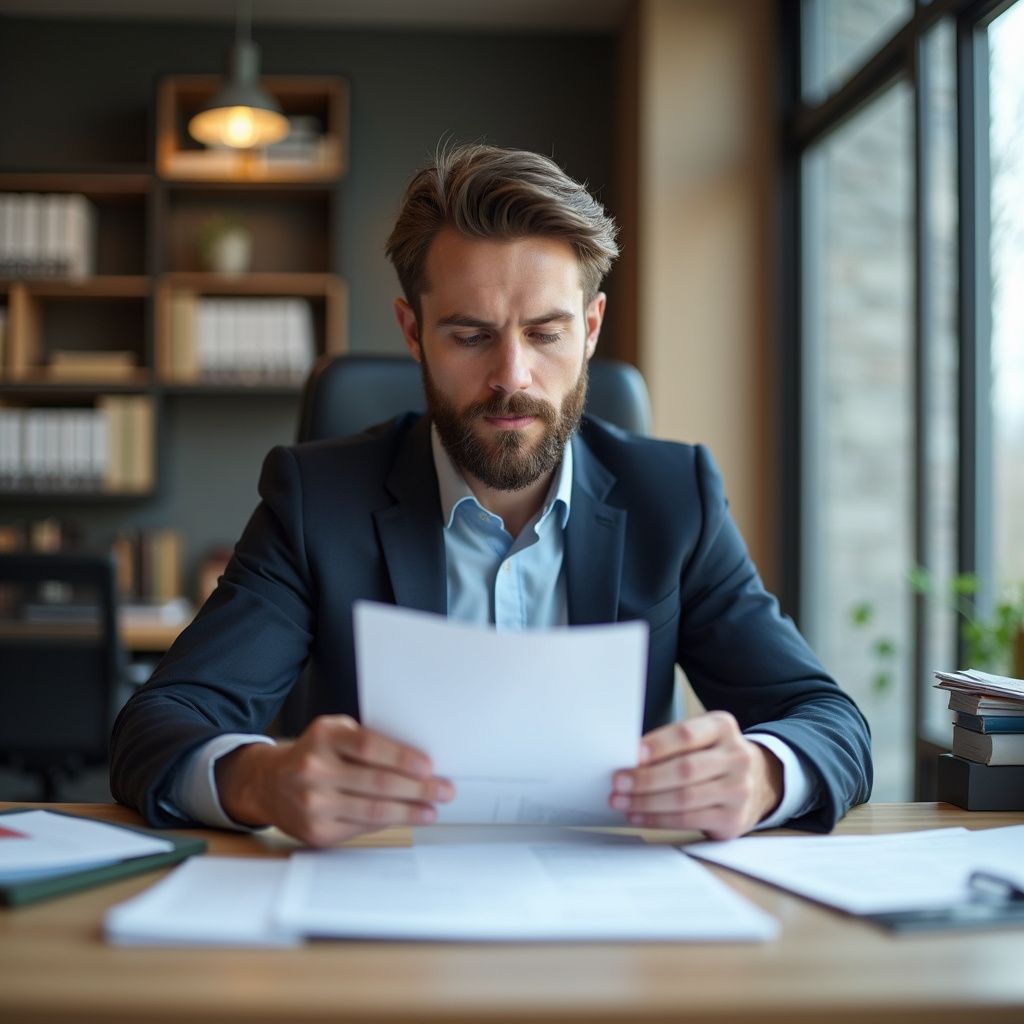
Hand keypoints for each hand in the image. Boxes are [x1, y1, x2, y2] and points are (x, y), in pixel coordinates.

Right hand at [215, 715, 454, 846]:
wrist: (269, 783)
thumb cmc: (314, 753)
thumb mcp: (335, 732)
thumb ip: (367, 740)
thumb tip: (416, 761)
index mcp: (324, 738)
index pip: (370, 747)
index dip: (402, 758)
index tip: (429, 766)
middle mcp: (315, 770)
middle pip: (377, 783)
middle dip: (418, 789)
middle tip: (444, 790)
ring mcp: (313, 804)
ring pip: (373, 810)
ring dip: (410, 811)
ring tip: (432, 809)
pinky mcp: (316, 831)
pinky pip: (362, 827)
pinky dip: (389, 823)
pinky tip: (406, 818)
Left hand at [609, 711, 783, 839]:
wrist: (758, 782)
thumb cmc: (713, 757)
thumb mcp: (702, 739)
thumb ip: (672, 745)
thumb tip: (629, 759)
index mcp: (723, 727)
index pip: (686, 734)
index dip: (657, 745)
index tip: (632, 754)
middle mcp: (736, 756)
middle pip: (684, 769)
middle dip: (645, 778)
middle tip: (618, 783)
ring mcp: (739, 789)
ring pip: (684, 798)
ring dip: (646, 802)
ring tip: (621, 802)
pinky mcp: (733, 818)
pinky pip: (688, 820)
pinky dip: (658, 819)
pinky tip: (639, 816)